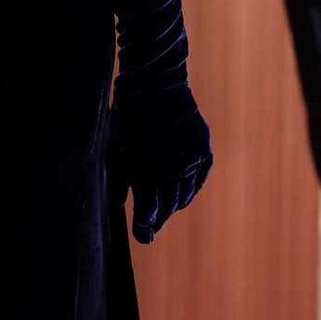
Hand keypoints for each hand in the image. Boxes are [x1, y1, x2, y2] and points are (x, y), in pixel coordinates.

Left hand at [107, 102, 212, 244]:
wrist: (156, 82)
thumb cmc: (128, 113)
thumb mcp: (117, 146)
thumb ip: (121, 177)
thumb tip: (117, 204)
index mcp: (148, 169)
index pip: (149, 209)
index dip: (145, 225)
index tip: (142, 237)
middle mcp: (173, 169)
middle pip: (167, 206)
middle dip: (157, 219)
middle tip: (149, 230)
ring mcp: (191, 160)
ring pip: (184, 195)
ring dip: (172, 206)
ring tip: (163, 213)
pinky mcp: (203, 150)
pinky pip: (198, 180)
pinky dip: (189, 190)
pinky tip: (181, 195)